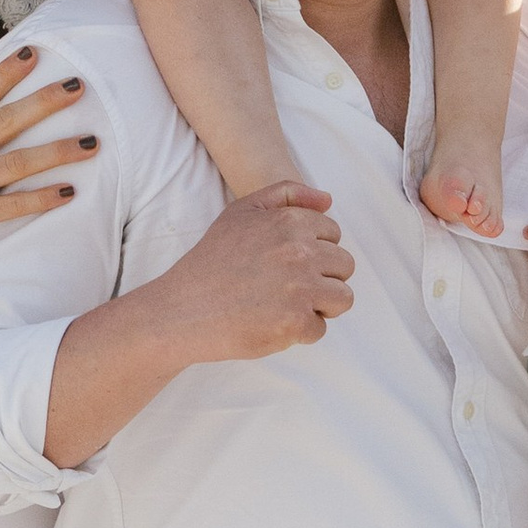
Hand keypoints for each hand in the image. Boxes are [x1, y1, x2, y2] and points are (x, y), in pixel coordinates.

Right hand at [0, 48, 98, 316]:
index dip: (5, 73)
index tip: (33, 53)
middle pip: (4, 121)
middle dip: (44, 101)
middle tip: (77, 85)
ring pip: (17, 162)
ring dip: (59, 151)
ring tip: (92, 142)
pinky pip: (13, 206)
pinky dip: (43, 199)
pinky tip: (69, 193)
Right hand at [156, 181, 353, 362]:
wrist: (182, 309)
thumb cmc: (211, 261)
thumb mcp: (242, 211)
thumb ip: (287, 194)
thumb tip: (328, 200)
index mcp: (290, 222)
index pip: (333, 234)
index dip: (313, 251)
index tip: (286, 262)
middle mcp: (300, 252)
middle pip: (344, 265)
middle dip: (321, 277)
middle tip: (286, 287)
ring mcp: (300, 289)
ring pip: (343, 298)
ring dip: (320, 306)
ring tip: (287, 305)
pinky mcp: (295, 323)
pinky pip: (320, 329)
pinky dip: (300, 333)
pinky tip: (272, 323)